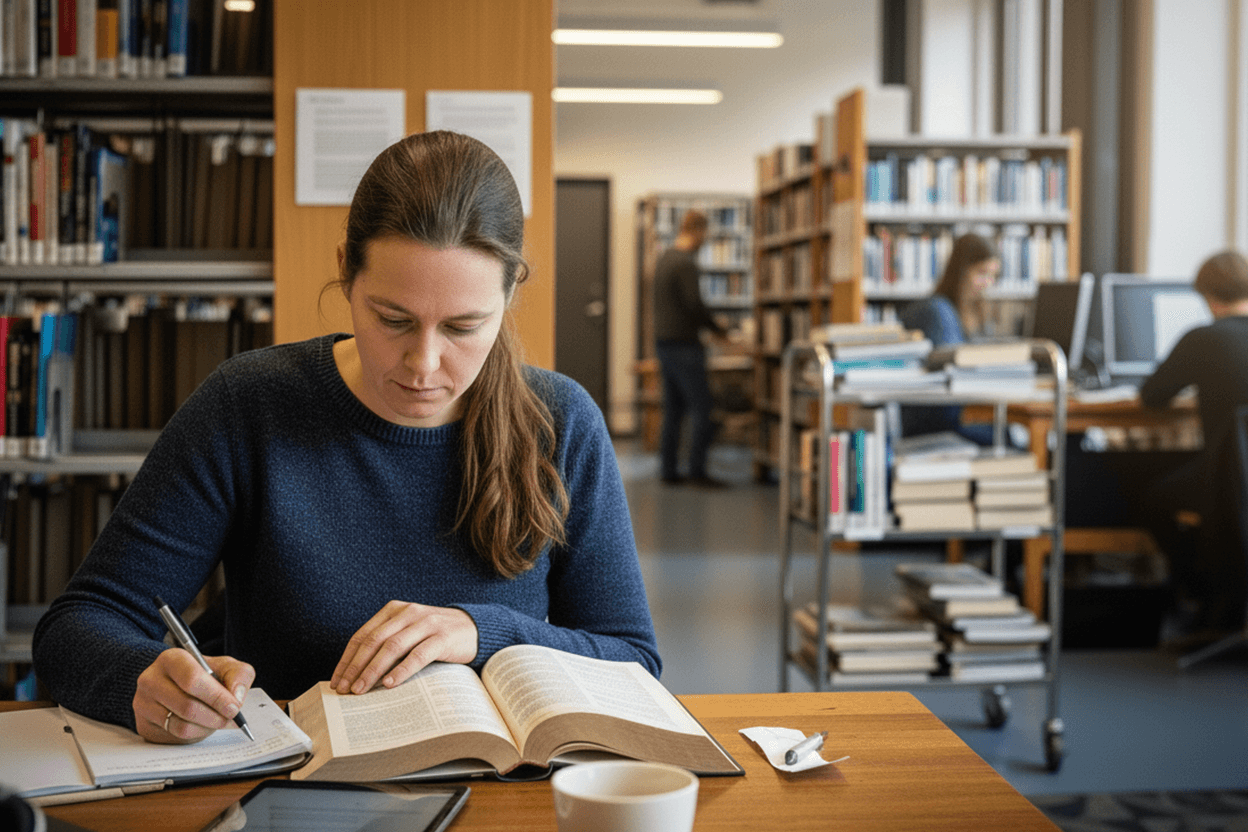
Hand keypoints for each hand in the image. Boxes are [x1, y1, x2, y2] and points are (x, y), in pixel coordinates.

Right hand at [134, 649, 254, 743]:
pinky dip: (195, 734)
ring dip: (207, 727)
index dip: (216, 696)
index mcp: (171, 659)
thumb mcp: (225, 666)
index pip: (192, 679)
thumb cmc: (203, 675)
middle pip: (187, 706)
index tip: (234, 707)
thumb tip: (236, 697)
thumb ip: (238, 675)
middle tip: (230, 718)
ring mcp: (143, 703)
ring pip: (181, 725)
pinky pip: (174, 736)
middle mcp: (151, 679)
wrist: (176, 685)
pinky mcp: (144, 724)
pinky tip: (202, 725)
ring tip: (217, 720)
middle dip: (215, 716)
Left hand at [331, 601, 478, 694]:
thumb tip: (357, 674)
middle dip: (356, 667)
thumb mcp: (408, 631)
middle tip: (345, 689)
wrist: (474, 628)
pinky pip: (417, 655)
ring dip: (373, 670)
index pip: (362, 635)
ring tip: (362, 689)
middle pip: (374, 641)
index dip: (347, 659)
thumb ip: (387, 642)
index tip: (337, 680)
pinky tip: (390, 683)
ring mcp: (426, 624)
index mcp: (394, 610)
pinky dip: (401, 670)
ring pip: (392, 647)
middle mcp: (408, 613)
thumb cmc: (435, 634)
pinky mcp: (442, 637)